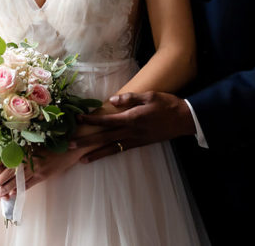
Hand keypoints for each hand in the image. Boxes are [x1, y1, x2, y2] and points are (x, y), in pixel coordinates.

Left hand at [0, 148, 83, 198]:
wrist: (72, 144)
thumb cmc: (55, 141)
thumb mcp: (38, 142)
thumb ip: (26, 148)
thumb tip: (14, 153)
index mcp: (26, 148)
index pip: (9, 160)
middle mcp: (30, 158)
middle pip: (11, 171)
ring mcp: (36, 167)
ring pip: (18, 179)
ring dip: (7, 187)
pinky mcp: (43, 174)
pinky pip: (29, 184)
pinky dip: (20, 189)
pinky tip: (13, 194)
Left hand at [70, 91, 192, 162]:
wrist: (184, 119)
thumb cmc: (167, 104)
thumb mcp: (149, 95)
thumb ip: (129, 98)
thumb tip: (110, 101)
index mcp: (132, 118)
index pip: (106, 120)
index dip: (91, 121)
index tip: (78, 120)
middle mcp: (131, 131)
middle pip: (105, 137)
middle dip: (87, 141)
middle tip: (70, 145)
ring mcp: (136, 140)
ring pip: (112, 148)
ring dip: (96, 153)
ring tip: (82, 159)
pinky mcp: (141, 144)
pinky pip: (122, 149)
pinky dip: (110, 153)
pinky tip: (102, 155)